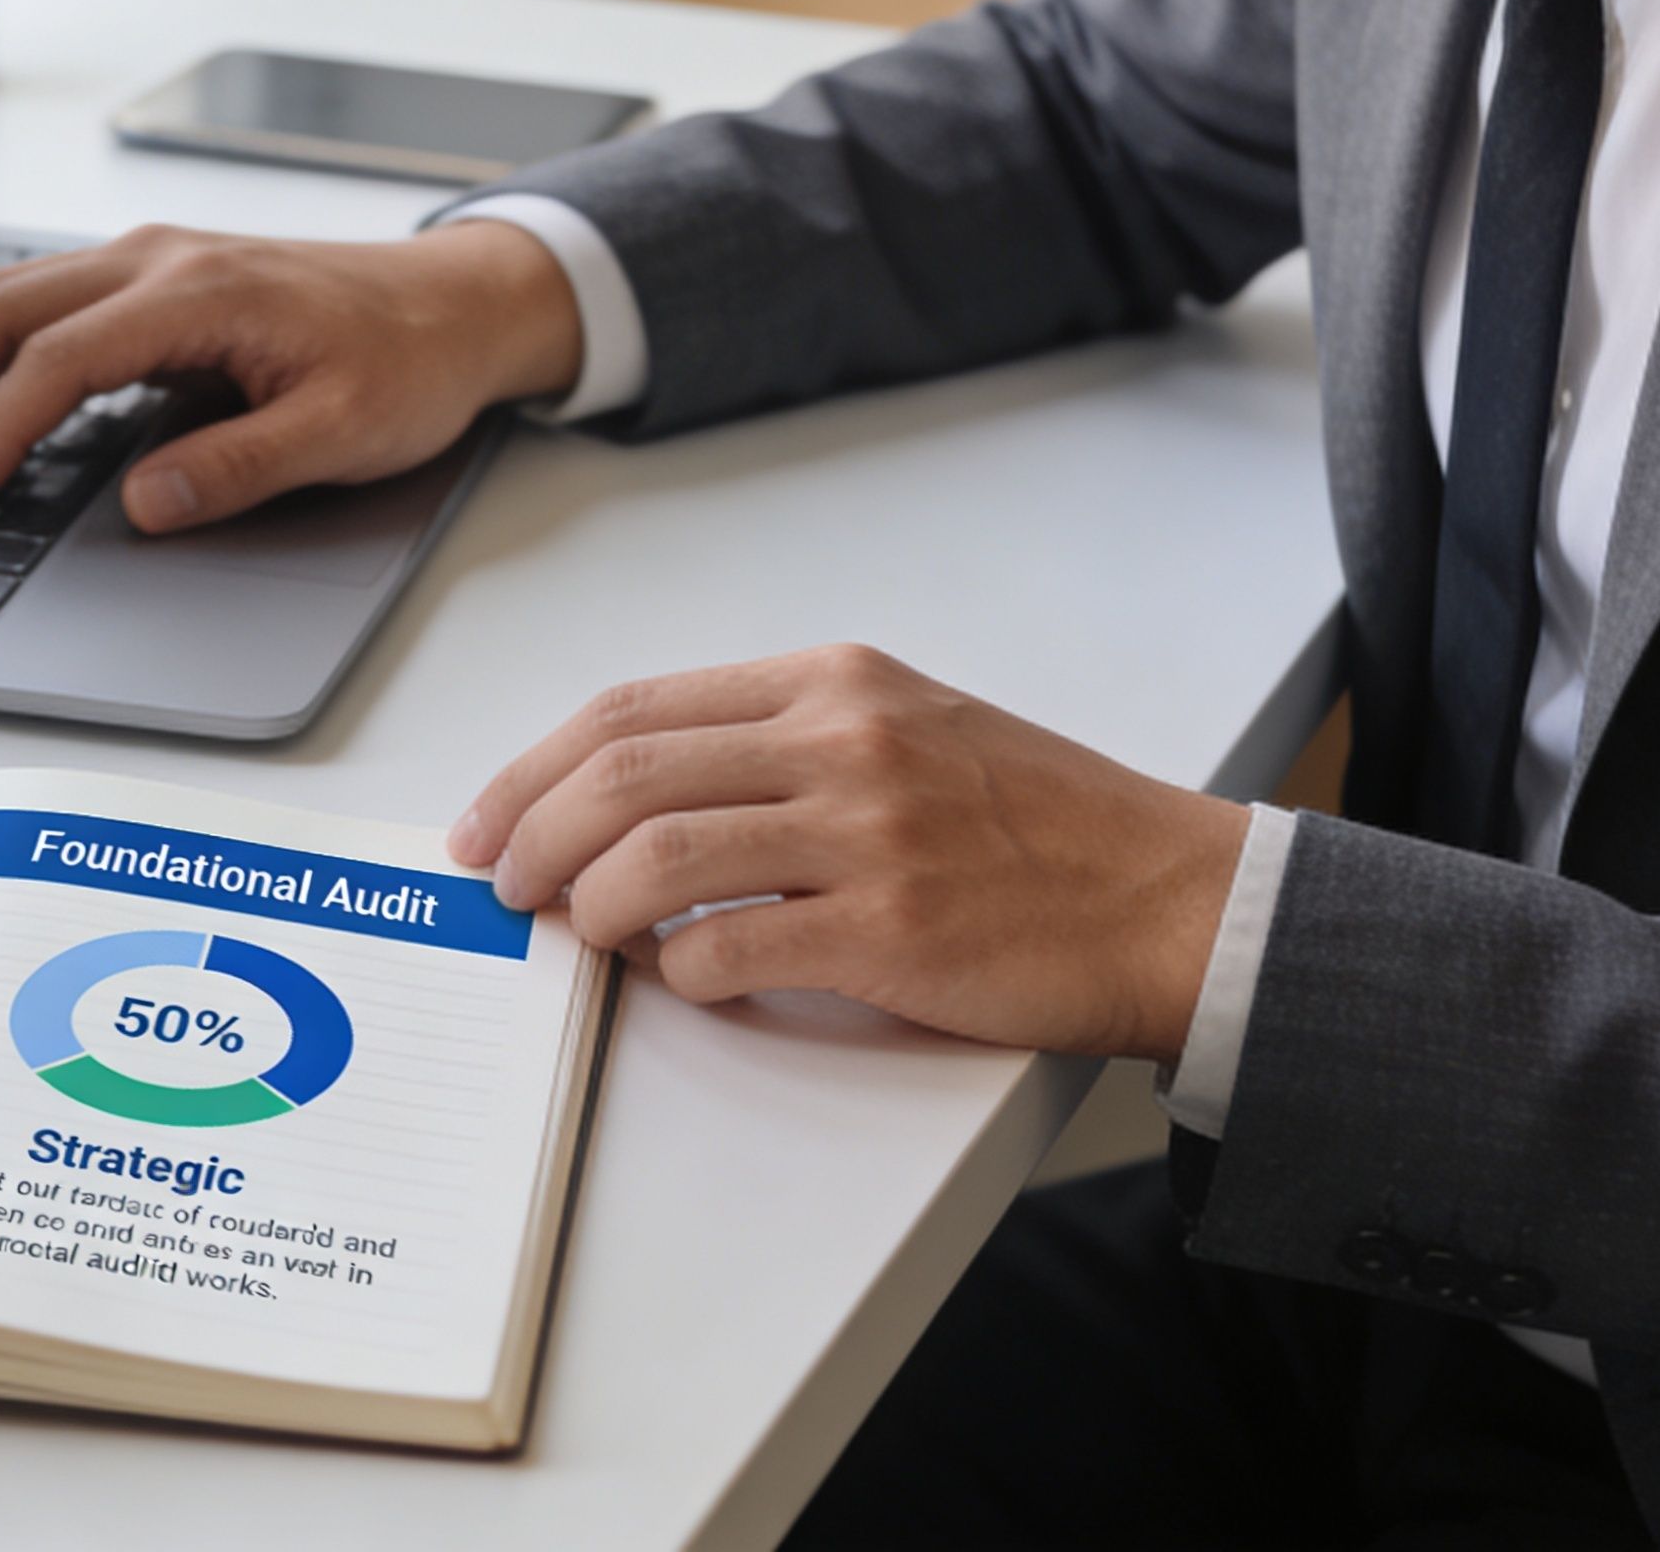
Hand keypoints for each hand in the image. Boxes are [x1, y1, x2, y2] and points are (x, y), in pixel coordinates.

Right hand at [0, 221, 583, 530]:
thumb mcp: (344, 431)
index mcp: (197, 292)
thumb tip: (144, 504)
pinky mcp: (149, 277)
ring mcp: (147, 258)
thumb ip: (240, 468)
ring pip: (4, 294)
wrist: (457, 301)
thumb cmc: (408, 359)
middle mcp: (155, 258)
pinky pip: (37, 300)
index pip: (56, 359)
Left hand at [447, 645, 1248, 1061]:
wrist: (1168, 897)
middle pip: (623, 775)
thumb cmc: (1037, 825)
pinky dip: (679, 974)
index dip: (534, 768)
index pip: (634, 708)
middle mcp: (843, 741)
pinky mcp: (889, 931)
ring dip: (589, 907)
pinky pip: (729, 953)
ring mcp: (866, 834)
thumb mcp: (904, 729)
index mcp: (834, 680)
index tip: (492, 820)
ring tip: (583, 935)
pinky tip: (685, 979)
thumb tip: (635, 797)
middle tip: (503, 887)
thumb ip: (780, 743)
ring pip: (656, 859)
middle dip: (532, 836)